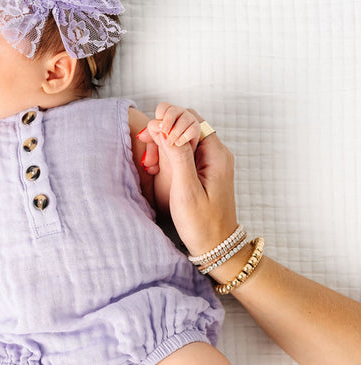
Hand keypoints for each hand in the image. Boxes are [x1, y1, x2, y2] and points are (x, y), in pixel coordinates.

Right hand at [139, 103, 237, 256]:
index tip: (149, 137)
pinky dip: (168, 155)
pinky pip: (184, 151)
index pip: (191, 117)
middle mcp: (216, 153)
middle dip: (164, 132)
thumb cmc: (202, 223)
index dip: (168, 121)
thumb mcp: (186, 190)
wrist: (217, 247)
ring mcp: (211, 161)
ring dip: (164, 144)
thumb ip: (177, 156)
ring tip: (151, 164)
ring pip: (183, 137)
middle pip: (187, 124)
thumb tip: (163, 127)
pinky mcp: (204, 171)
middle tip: (149, 153)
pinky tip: (157, 169)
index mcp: (216, 154)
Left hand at [144, 102, 200, 152]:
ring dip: (175, 133)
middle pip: (173, 110)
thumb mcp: (155, 136)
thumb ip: (150, 133)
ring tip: (170, 142)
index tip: (160, 127)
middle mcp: (179, 112)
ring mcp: (189, 119)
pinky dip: (183, 138)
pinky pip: (192, 129)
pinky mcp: (196, 128)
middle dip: (167, 122)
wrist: (178, 152)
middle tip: (164, 132)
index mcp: (167, 112)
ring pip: (184, 119)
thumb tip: (141, 136)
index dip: (160, 116)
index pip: (163, 106)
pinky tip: (178, 143)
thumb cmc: (166, 141)